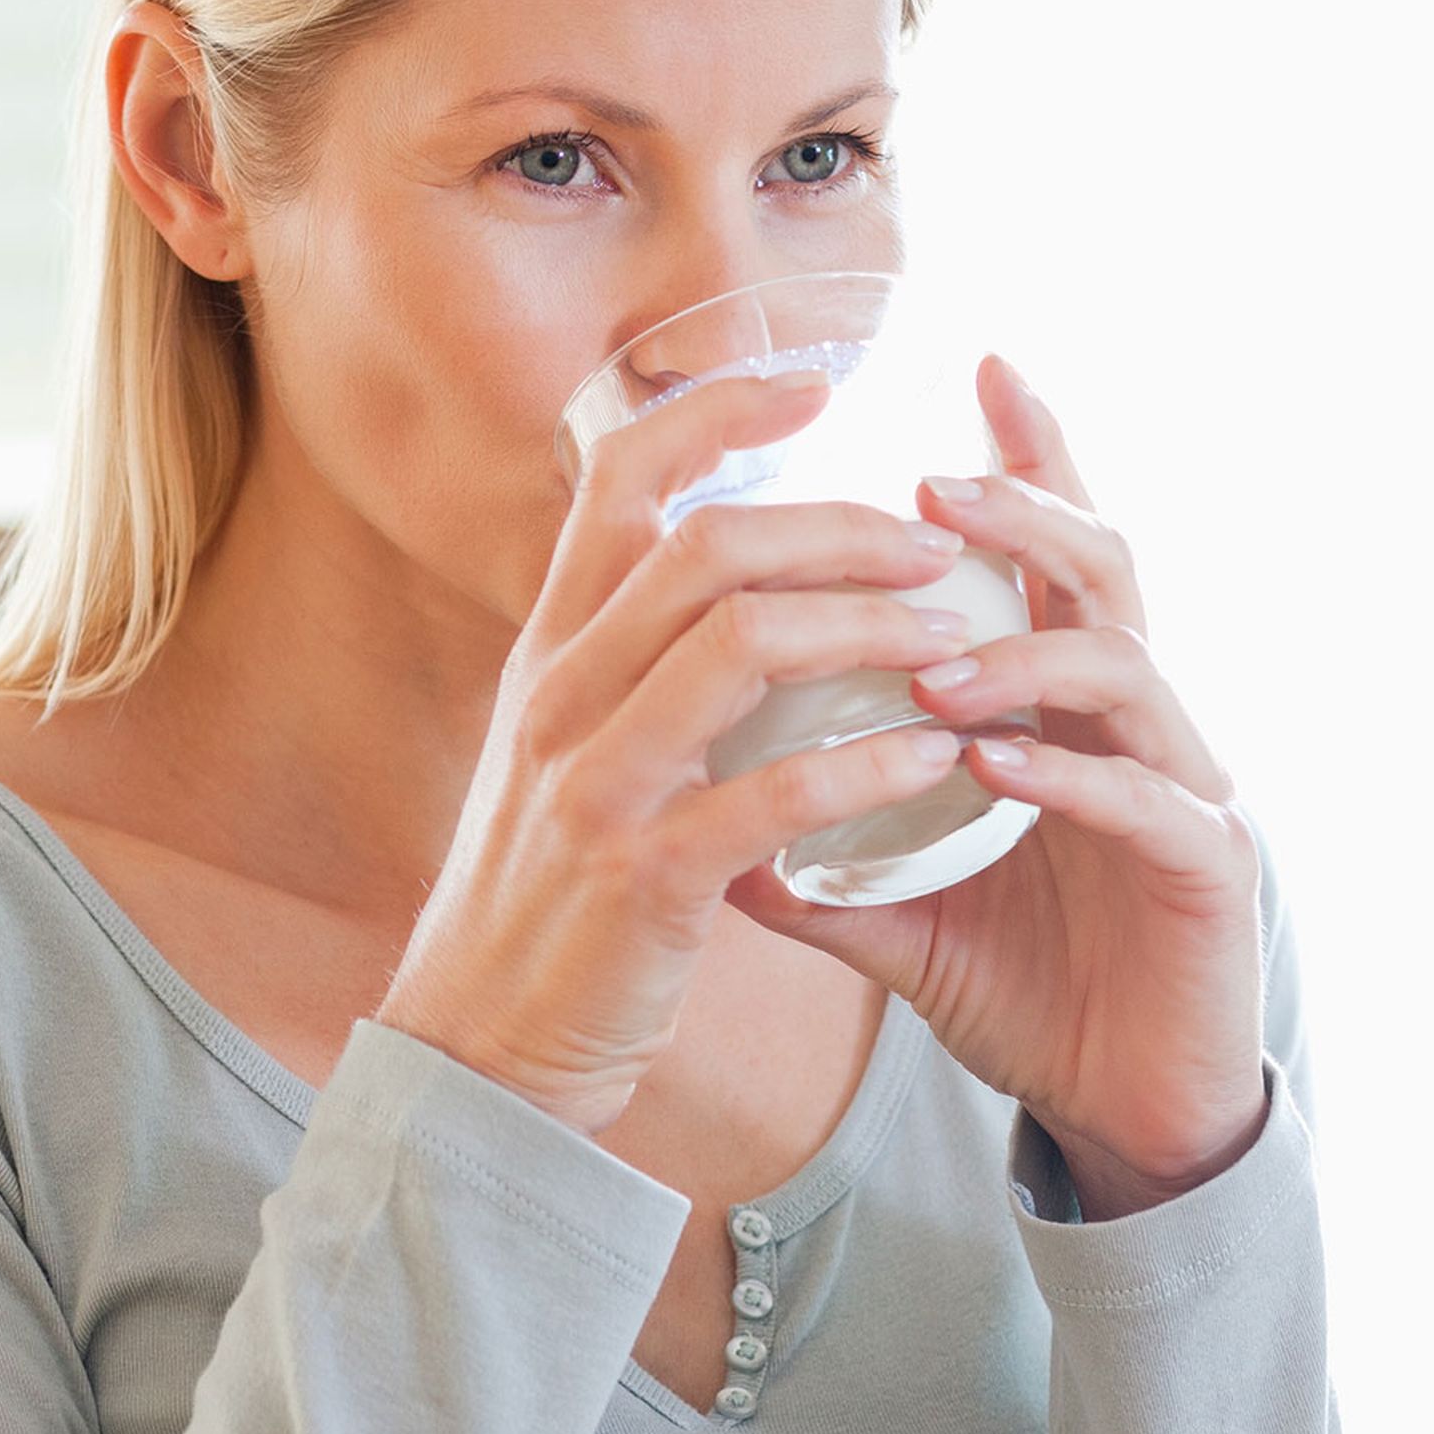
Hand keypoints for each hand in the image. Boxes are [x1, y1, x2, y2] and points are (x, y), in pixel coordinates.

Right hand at [377, 367, 983, 1135]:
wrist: (475, 1050)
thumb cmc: (548, 901)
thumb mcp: (559, 756)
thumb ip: (624, 668)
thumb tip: (712, 586)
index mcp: (547, 653)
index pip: (616, 482)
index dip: (712, 415)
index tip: (810, 383)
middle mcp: (559, 695)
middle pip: (703, 546)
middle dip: (837, 525)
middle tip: (938, 538)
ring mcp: (593, 782)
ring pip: (740, 646)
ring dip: (868, 625)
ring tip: (958, 634)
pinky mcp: (641, 876)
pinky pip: (772, 793)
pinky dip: (867, 765)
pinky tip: (935, 757)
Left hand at [724, 353, 1268, 1218]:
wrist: (1124, 1116)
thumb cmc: (1029, 992)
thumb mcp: (901, 918)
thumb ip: (816, 864)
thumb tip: (699, 828)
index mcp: (1070, 709)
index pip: (1051, 558)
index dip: (1029, 457)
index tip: (977, 362)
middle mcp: (1140, 725)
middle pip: (1103, 570)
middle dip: (1023, 512)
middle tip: (932, 483)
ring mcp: (1187, 788)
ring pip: (1126, 667)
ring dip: (1021, 651)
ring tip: (929, 661)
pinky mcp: (1210, 868)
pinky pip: (1141, 797)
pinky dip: (1062, 770)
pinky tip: (990, 761)